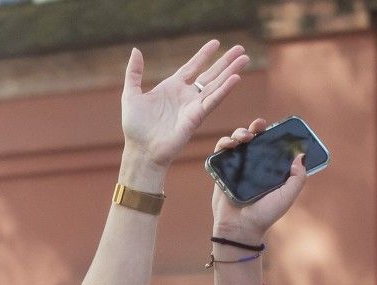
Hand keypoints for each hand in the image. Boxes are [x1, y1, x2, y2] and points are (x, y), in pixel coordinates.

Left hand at [120, 40, 246, 171]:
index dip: (203, 55)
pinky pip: (213, 100)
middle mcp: (186, 96)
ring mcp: (193, 106)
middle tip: (241, 49)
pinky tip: (236, 78)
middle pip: (210, 74)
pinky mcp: (196, 117)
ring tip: (245, 59)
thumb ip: (134, 73)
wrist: (141, 150)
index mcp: (172, 88)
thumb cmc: (135, 127)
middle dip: (225, 62)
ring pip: (216, 85)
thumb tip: (136, 50)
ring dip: (231, 72)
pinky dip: (224, 89)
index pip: (192, 66)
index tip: (216, 43)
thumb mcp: (131, 95)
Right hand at [210, 118, 308, 244]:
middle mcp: (253, 165)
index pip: (271, 145)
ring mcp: (237, 166)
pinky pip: (221, 151)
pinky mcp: (222, 170)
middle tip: (258, 126)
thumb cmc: (265, 214)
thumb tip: (301, 154)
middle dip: (256, 128)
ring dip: (240, 132)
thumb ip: (298, 177)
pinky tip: (229, 144)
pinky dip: (224, 143)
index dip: (273, 133)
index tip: (275, 126)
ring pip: (237, 141)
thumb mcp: (288, 195)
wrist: (241, 227)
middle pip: (254, 138)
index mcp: (269, 169)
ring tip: (244, 137)